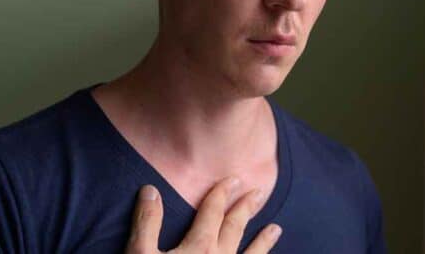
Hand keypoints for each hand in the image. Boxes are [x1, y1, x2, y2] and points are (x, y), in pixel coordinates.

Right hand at [126, 177, 281, 252]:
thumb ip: (148, 222)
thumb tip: (151, 188)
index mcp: (200, 247)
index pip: (213, 212)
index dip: (221, 193)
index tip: (232, 179)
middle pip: (236, 228)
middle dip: (246, 208)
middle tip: (259, 192)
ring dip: (264, 241)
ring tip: (276, 228)